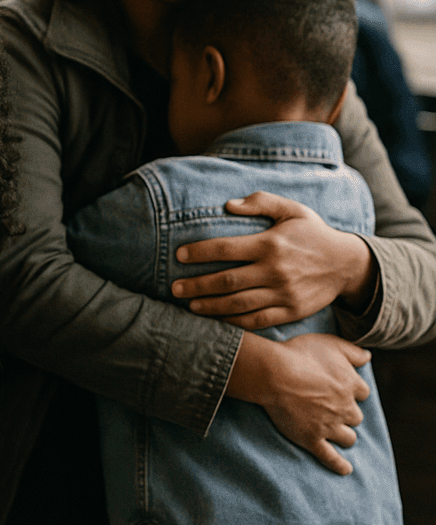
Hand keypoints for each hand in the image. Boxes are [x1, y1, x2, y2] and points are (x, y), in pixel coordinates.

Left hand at [172, 192, 375, 328]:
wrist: (348, 264)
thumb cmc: (313, 233)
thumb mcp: (292, 210)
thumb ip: (261, 202)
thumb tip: (228, 204)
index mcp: (270, 244)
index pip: (226, 249)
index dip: (200, 252)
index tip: (179, 255)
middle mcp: (275, 271)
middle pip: (227, 280)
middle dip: (197, 285)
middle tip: (175, 288)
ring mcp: (283, 294)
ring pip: (239, 304)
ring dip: (211, 306)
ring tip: (189, 305)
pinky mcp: (291, 311)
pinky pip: (257, 320)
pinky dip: (235, 322)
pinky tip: (217, 320)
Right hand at [228, 332, 370, 474]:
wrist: (274, 373)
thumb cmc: (299, 354)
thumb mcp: (330, 343)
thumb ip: (354, 351)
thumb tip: (369, 357)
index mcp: (351, 385)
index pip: (362, 392)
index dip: (352, 390)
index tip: (342, 388)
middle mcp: (345, 408)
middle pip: (355, 416)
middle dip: (347, 413)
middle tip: (332, 408)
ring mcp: (329, 426)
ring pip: (348, 437)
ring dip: (344, 435)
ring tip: (336, 433)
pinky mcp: (312, 439)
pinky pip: (330, 457)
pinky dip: (339, 465)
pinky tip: (346, 470)